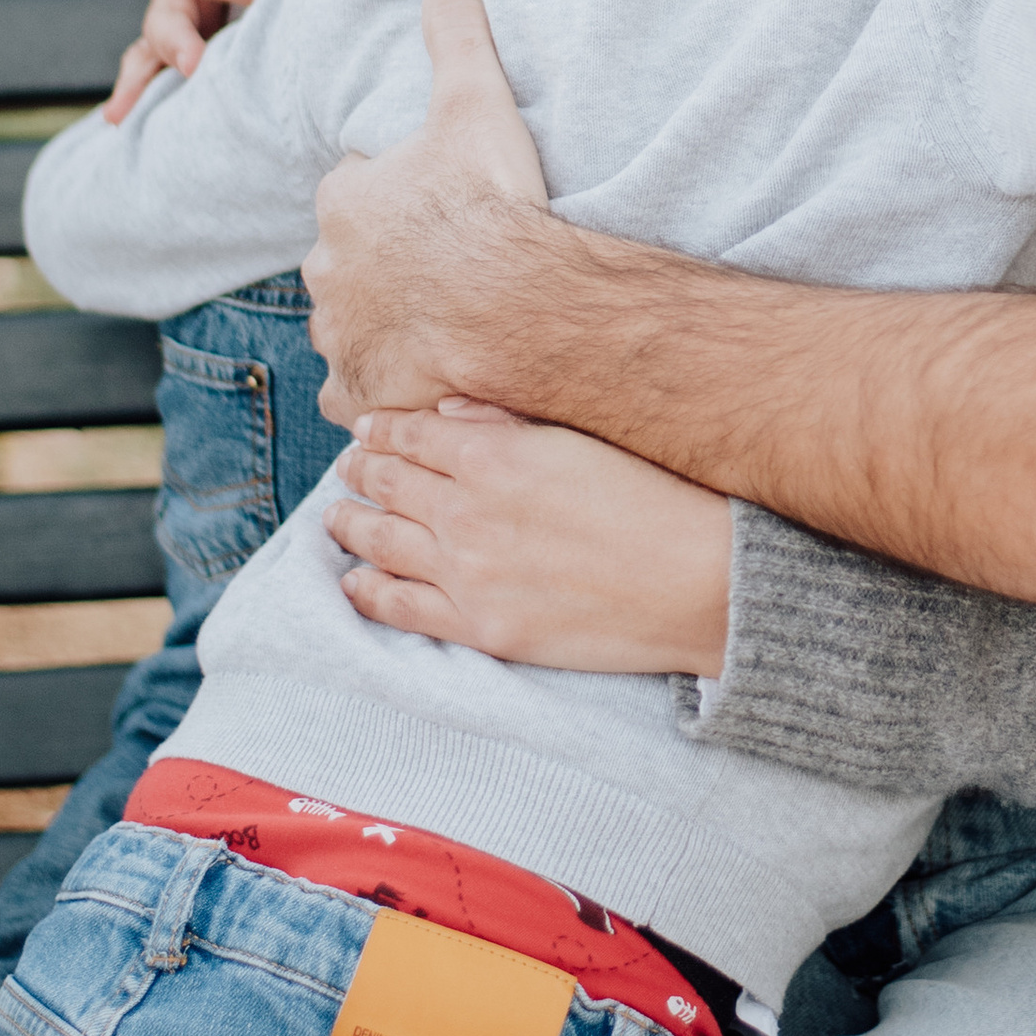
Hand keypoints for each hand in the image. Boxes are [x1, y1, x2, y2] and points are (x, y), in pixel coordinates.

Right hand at [102, 0, 305, 120]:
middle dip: (178, 39)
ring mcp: (178, 6)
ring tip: (131, 117)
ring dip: (152, 80)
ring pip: (160, 47)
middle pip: (166, 12)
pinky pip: (171, 61)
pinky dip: (155, 92)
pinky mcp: (192, 25)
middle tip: (196, 64)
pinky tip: (136, 130)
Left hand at [306, 0, 561, 417]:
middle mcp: (326, 267)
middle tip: (444, 264)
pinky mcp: (358, 388)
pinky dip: (376, 387)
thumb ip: (456, 32)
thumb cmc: (493, 203)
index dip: (399, 195)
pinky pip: (353, 391)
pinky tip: (417, 376)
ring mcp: (339, 333)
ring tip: (439, 320)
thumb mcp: (476, 101)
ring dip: (380, 321)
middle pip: (348, 258)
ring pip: (348, 322)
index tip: (441, 203)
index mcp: (343, 200)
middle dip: (382, 261)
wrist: (514, 303)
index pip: (357, 190)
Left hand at [327, 401, 733, 676]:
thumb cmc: (655, 499)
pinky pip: (401, 608)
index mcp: (492, 456)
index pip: (412, 434)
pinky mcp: (481, 625)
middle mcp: (467, 511)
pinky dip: (368, 591)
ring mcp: (468, 572)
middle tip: (348, 468)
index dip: (383, 430)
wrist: (698, 581)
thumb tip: (448, 410)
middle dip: (361, 471)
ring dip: (351, 524)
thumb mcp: (580, 440)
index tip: (369, 430)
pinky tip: (353, 581)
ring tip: (337, 515)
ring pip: (381, 541)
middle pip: (388, 484)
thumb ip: (506, 423)